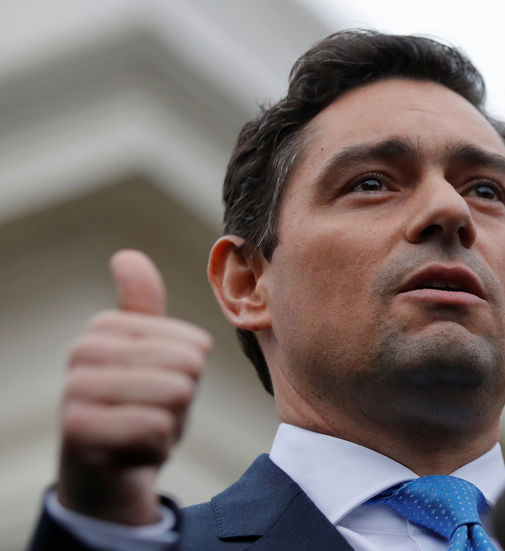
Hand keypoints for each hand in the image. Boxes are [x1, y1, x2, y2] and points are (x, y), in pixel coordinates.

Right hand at [56, 250, 211, 524]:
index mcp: (106, 327)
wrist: (104, 474)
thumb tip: (126, 255)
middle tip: (151, 413)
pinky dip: (156, 448)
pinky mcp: (78, 429)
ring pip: (173, 395)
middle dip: (181, 402)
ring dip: (170, 424)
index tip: (156, 389)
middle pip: (186, 368)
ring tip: (141, 428)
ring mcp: (75, 388)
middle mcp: (83, 350)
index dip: (189, 376)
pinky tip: (131, 451)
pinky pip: (155, 428)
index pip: (195, 345)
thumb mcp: (148, 355)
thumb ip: (141, 307)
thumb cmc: (134, 407)